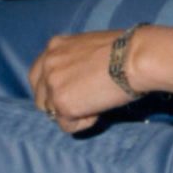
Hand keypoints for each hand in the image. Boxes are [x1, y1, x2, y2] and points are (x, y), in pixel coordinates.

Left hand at [27, 24, 172, 134]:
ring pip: (53, 114)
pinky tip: (99, 110)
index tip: (69, 94)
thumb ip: (73, 61)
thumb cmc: (124, 51)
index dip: (51, 89)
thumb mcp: (89, 47)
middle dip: (58, 105)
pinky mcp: (63, 104)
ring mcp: (53, 84)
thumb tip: (76, 80)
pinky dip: (83, 123)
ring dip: (73, 114)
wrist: (134, 57)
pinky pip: (67, 126)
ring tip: (97, 103)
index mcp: (54, 46)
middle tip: (84, 104)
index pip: (37, 74)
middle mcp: (48, 64)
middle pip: (40, 98)